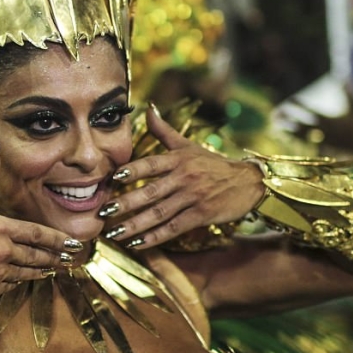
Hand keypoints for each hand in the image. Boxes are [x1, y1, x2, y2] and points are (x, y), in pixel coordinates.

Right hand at [0, 145, 81, 311]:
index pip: (37, 234)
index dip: (58, 240)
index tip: (73, 244)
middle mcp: (3, 253)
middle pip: (37, 256)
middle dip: (55, 258)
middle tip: (70, 260)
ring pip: (25, 274)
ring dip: (40, 272)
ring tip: (51, 271)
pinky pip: (7, 289)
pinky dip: (14, 284)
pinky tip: (18, 282)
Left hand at [101, 106, 263, 249]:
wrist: (249, 181)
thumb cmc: (213, 164)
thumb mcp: (189, 146)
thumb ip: (164, 131)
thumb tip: (148, 109)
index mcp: (178, 159)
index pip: (151, 164)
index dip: (133, 170)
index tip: (113, 178)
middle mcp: (184, 177)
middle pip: (151, 192)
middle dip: (126, 203)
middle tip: (104, 212)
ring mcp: (193, 197)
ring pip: (159, 213)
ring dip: (135, 224)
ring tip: (114, 233)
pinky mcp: (201, 215)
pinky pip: (173, 228)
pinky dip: (154, 237)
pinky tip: (137, 244)